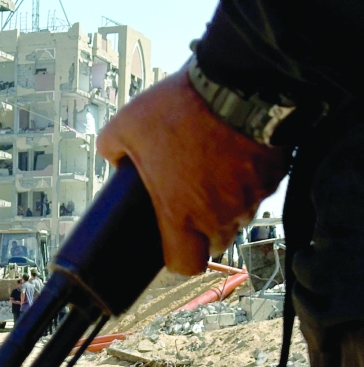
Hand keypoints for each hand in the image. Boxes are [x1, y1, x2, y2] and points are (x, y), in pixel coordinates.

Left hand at [97, 71, 288, 274]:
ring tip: (213, 172)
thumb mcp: (126, 125)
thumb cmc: (178, 109)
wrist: (238, 83)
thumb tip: (112, 157)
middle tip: (190, 203)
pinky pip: (261, 189)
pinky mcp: (275, 175)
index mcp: (179, 214)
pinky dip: (249, 180)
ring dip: (227, 204)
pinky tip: (235, 155)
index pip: (185, 264)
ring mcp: (251, 196)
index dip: (178, 258)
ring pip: (240, 215)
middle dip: (203, 230)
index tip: (171, 242)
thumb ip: (111, 149)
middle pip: (216, 242)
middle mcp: (219, 214)